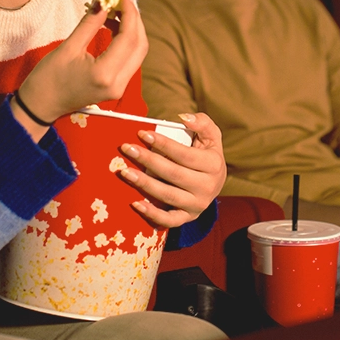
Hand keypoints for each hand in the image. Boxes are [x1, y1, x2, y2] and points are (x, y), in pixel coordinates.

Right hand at [15, 0, 146, 136]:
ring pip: (137, 53)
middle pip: (140, 46)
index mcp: (105, 74)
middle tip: (121, 0)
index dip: (130, 13)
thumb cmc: (48, 79)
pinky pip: (129, 60)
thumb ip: (90, 24)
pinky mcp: (116, 87)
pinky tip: (114, 27)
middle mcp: (118, 83)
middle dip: (134, 20)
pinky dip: (126, 42)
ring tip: (115, 11)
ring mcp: (119, 88)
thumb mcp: (68, 47)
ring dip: (132, 30)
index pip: (129, 38)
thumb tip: (104, 2)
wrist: (40, 107)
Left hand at [116, 112, 226, 228]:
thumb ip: (202, 123)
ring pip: (168, 195)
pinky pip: (169, 220)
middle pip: (173, 174)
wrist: (215, 183)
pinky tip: (135, 203)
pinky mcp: (188, 217)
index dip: (162, 144)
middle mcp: (208, 187)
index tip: (142, 133)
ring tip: (125, 172)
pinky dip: (152, 214)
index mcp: (213, 165)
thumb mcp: (211, 136)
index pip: (184, 154)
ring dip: (144, 184)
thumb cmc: (207, 154)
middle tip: (126, 148)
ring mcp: (197, 205)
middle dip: (148, 160)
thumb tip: (184, 118)